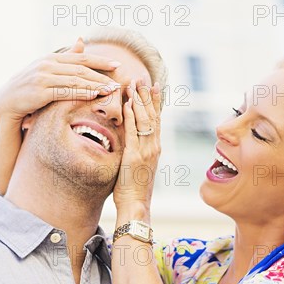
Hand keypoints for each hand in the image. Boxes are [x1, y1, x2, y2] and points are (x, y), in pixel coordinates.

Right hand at [0, 38, 121, 126]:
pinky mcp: (41, 91)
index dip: (100, 61)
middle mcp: (48, 65)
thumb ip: (66, 57)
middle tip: (118, 81)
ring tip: (110, 90)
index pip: (81, 58)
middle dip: (102, 75)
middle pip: (81, 69)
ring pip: (75, 80)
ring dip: (95, 85)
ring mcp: (44, 77)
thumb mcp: (47, 68)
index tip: (117, 65)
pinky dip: (81, 93)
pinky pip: (65, 92)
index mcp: (52, 58)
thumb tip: (81, 40)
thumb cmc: (30, 86)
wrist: (7, 101)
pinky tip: (93, 95)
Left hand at [113, 80, 161, 212]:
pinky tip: (126, 104)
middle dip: (148, 95)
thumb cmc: (135, 189)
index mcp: (155, 148)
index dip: (155, 102)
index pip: (157, 119)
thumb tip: (133, 142)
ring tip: (135, 84)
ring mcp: (146, 150)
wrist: (137, 205)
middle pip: (153, 115)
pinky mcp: (135, 156)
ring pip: (145, 120)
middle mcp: (154, 146)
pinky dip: (130, 116)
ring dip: (139, 100)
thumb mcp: (139, 166)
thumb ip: (138, 151)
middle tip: (143, 78)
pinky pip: (133, 132)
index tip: (153, 86)